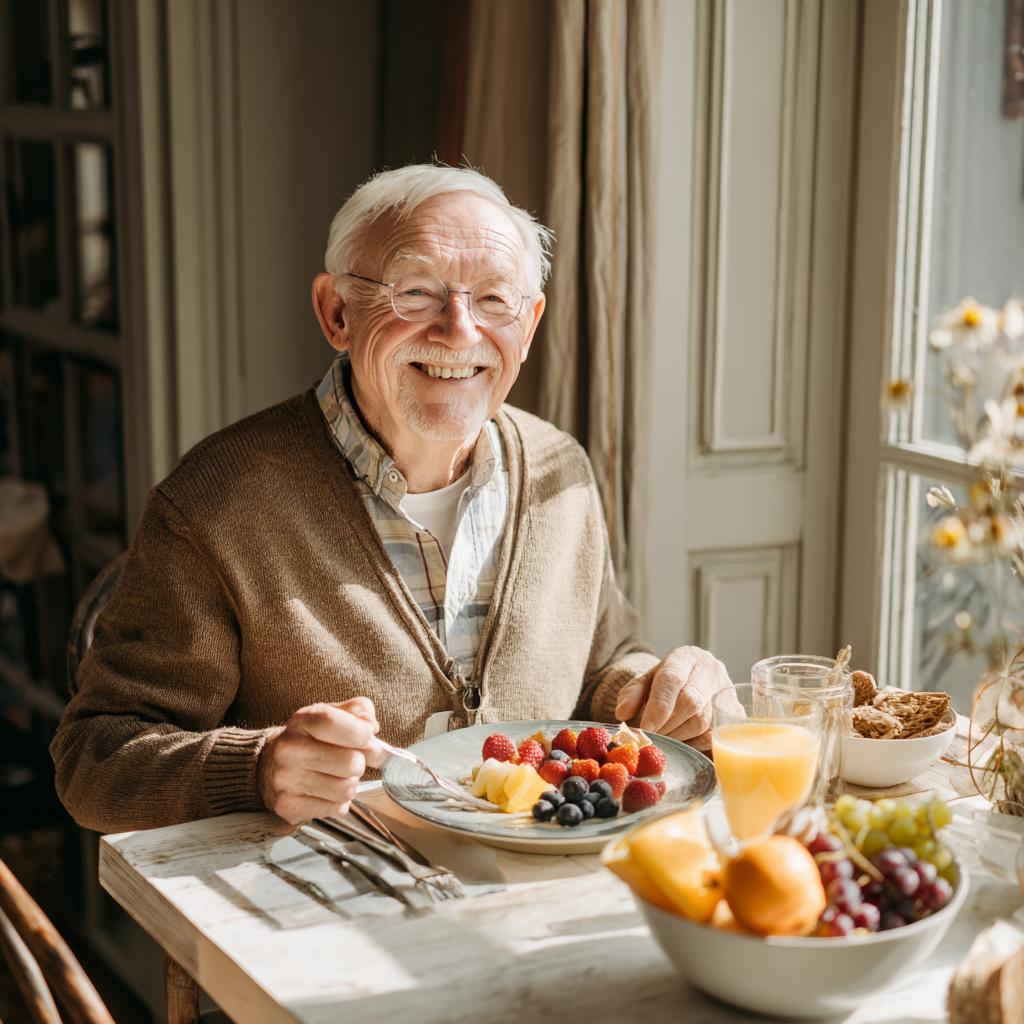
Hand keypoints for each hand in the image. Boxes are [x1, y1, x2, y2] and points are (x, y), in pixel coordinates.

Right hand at [257, 697, 386, 823]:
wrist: (274, 763)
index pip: (335, 724)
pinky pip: (336, 808)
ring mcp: (286, 778)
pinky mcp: (287, 805)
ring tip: (339, 776)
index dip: (363, 734)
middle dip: (360, 762)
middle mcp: (290, 748)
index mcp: (303, 720)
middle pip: (351, 762)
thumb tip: (370, 726)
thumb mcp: (335, 713)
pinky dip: (339, 802)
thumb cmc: (313, 738)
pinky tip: (328, 791)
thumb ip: (359, 710)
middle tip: (353, 760)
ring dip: (351, 783)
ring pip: (346, 789)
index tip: (368, 738)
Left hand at [613, 646, 730, 750]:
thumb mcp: (645, 681)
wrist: (696, 676)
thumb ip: (631, 694)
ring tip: (666, 739)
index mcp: (684, 658)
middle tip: (653, 736)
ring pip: (704, 721)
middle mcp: (709, 670)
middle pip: (690, 702)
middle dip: (667, 725)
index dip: (659, 705)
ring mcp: (726, 690)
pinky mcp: (735, 710)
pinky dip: (696, 743)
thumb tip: (623, 713)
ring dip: (680, 736)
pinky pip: (716, 734)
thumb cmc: (667, 683)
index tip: (646, 726)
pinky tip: (684, 742)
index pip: (672, 679)